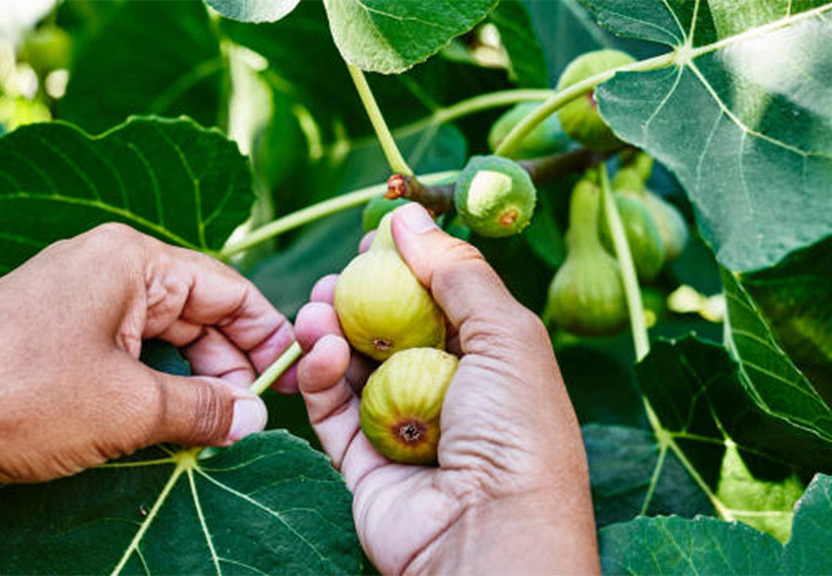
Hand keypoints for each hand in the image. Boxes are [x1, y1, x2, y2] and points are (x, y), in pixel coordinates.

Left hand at [0, 223, 295, 504]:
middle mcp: (109, 267)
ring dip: (194, 380)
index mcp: (133, 260)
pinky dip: (155, 385)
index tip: (292, 380)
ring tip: (215, 428)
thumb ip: (204, 409)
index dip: (268, 335)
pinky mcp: (59, 333)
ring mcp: (80, 299)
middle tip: (252, 417)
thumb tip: (253, 420)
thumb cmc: (20, 393)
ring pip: (163, 337)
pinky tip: (170, 422)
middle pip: (198, 311)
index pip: (229, 289)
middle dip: (231, 364)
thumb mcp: (129, 406)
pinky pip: (128, 352)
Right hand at [294, 204, 598, 574]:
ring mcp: (402, 426)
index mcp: (490, 360)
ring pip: (352, 366)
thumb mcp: (506, 334)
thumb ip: (457, 272)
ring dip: (330, 330)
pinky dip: (318, 375)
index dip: (406, 266)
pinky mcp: (363, 461)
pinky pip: (331, 409)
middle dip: (357, 296)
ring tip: (315, 308)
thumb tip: (410, 215)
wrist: (490, 539)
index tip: (374, 237)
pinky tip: (319, 349)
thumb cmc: (516, 432)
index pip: (438, 299)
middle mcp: (446, 391)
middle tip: (334, 275)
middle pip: (388, 329)